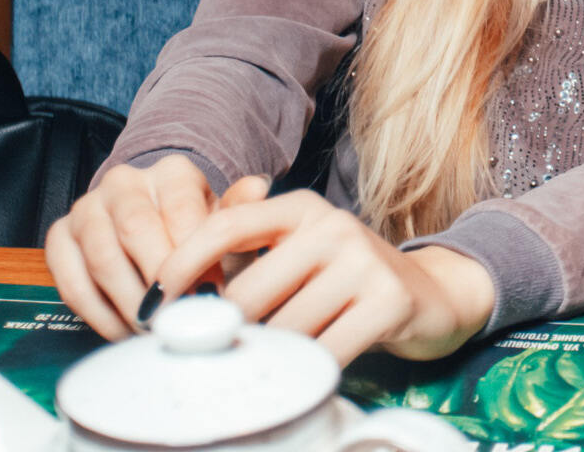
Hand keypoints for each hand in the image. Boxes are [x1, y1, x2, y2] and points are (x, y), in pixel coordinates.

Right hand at [45, 158, 268, 338]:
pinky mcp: (59, 238)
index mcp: (171, 173)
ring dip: (129, 304)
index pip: (180, 210)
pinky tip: (123, 332)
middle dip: (159, 282)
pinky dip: (98, 314)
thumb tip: (257, 186)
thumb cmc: (197, 233)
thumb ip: (238, 211)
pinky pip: (70, 282)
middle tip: (177, 319)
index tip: (208, 295)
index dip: (194, 257)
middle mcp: (124, 182)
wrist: (157, 229)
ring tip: (154, 331)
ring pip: (102, 258)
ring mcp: (87, 209)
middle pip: (136, 231)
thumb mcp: (224, 222)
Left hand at [153, 190, 494, 364]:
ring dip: (270, 358)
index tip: (152, 305)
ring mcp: (364, 262)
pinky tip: (304, 376)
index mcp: (302, 207)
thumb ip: (242, 253)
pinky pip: (324, 352)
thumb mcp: (297, 253)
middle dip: (228, 334)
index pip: (227, 225)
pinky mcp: (389, 301)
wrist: (431, 294)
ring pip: (283, 329)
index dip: (181, 264)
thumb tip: (169, 287)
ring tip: (272, 365)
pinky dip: (305, 374)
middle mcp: (333, 226)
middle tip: (221, 357)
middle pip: (248, 293)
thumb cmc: (345, 281)